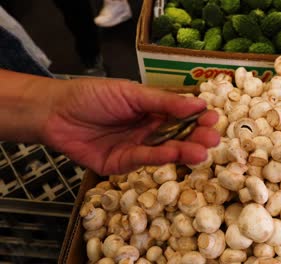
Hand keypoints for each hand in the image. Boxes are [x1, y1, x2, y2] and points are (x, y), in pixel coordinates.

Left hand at [42, 78, 219, 174]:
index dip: (197, 117)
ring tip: (203, 152)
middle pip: (177, 135)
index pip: (181, 114)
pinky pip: (144, 160)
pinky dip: (161, 157)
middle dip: (196, 137)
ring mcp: (137, 146)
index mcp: (152, 108)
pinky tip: (176, 154)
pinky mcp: (123, 163)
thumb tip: (197, 103)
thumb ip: (163, 102)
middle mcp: (148, 129)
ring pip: (165, 150)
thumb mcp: (131, 93)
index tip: (214, 119)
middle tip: (213, 139)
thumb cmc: (93, 95)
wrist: (56, 113)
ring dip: (184, 151)